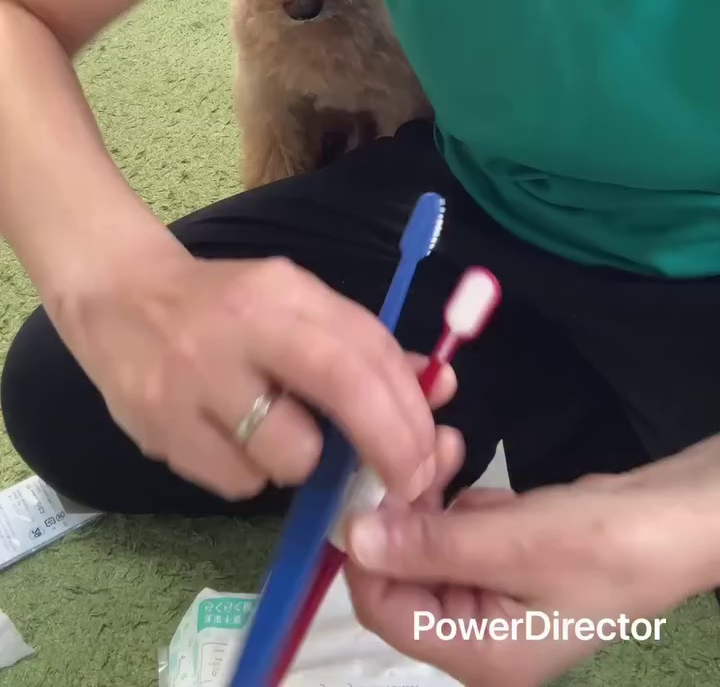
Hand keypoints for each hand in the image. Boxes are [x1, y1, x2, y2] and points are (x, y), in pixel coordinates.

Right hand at [56, 237, 442, 500]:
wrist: (118, 297)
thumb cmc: (224, 304)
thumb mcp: (292, 302)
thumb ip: (359, 344)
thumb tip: (434, 390)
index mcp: (281, 291)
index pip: (363, 350)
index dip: (408, 410)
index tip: (430, 452)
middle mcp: (240, 329)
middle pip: (341, 392)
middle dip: (388, 448)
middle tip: (405, 483)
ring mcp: (195, 380)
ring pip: (291, 457)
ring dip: (305, 462)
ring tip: (280, 434)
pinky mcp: (160, 429)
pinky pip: (239, 484)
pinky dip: (252, 474)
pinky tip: (232, 439)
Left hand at [345, 438, 719, 686]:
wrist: (676, 521)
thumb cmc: (602, 543)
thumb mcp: (512, 544)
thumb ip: (428, 544)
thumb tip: (353, 538)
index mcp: (475, 651)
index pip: (383, 610)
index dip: (365, 551)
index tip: (365, 482)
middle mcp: (477, 633)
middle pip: (404, 573)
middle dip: (404, 509)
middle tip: (417, 448)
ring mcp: (494, 596)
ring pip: (429, 543)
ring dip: (430, 495)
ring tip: (449, 444)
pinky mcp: (509, 563)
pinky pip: (459, 532)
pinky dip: (460, 500)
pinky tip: (474, 473)